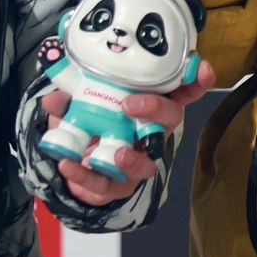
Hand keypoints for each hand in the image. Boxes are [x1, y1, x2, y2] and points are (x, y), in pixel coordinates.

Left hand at [41, 57, 215, 207]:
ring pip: (148, 164)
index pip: (181, 91)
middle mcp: (151, 133)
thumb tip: (54, 99)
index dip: (196, 81)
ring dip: (133, 160)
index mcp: (148, 106)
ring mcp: (137, 161)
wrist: (75, 164)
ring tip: (116, 155)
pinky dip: (86, 177)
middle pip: (169, 121)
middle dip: (156, 110)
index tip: (203, 70)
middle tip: (130, 104)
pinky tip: (68, 165)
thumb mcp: (77, 104)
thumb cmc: (89, 124)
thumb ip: (68, 98)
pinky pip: (106, 186)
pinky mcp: (116, 186)